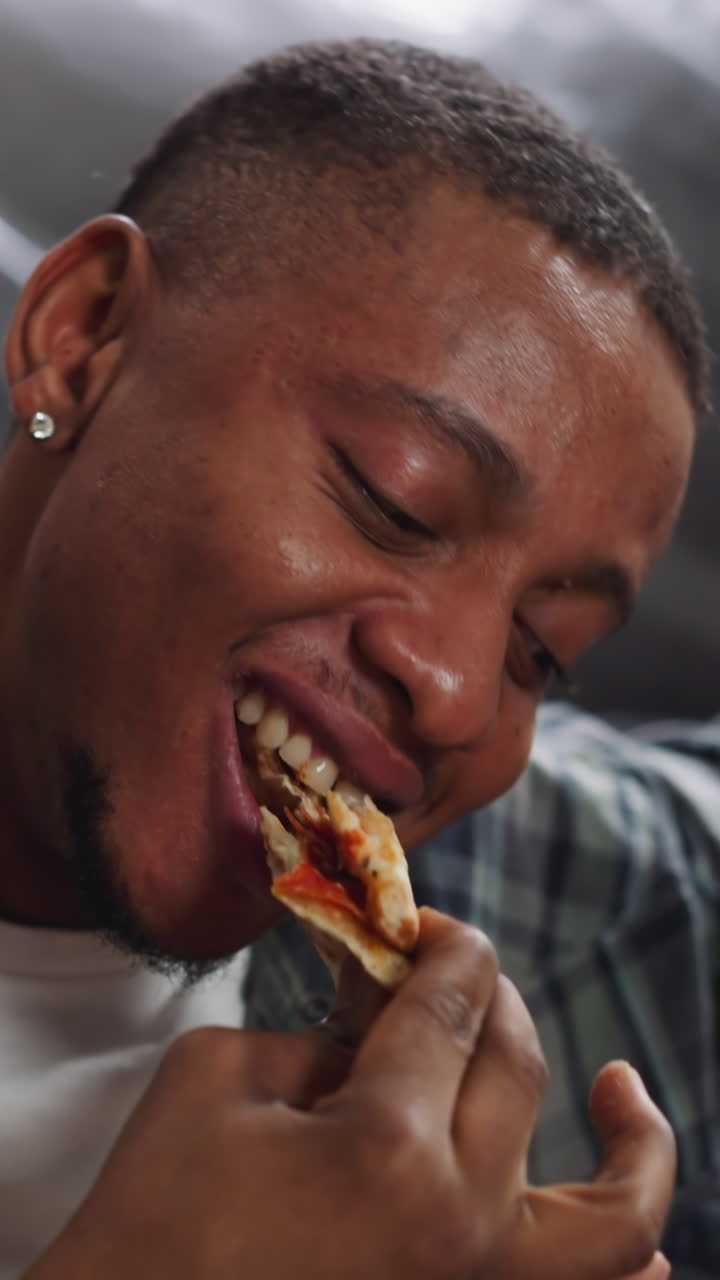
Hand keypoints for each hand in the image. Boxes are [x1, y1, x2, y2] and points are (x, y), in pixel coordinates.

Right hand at [24, 910, 675, 1279]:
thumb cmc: (150, 1213)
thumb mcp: (218, 1075)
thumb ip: (323, 1030)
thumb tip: (386, 1012)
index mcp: (389, 1145)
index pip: (455, 1001)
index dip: (445, 941)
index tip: (422, 922)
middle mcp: (461, 1222)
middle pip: (517, 1065)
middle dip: (486, 991)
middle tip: (444, 966)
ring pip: (609, 1214)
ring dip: (634, 1141)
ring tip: (622, 1087)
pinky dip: (629, 1262)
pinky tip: (651, 1247)